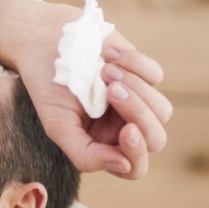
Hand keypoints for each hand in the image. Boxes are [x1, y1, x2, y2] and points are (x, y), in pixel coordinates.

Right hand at [0, 0, 171, 178]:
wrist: (46, 40)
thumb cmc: (49, 85)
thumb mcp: (58, 126)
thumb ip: (85, 154)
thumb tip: (123, 165)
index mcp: (102, 145)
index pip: (134, 167)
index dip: (136, 153)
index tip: (126, 130)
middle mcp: (122, 126)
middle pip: (155, 139)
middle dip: (139, 115)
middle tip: (111, 91)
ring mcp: (136, 100)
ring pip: (162, 110)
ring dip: (134, 87)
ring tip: (103, 71)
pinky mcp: (142, 73)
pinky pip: (155, 76)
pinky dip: (132, 63)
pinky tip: (107, 55)